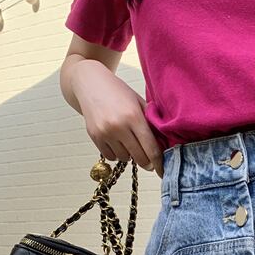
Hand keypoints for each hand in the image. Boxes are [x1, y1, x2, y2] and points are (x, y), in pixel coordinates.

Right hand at [71, 58, 163, 177]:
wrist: (90, 83)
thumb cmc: (118, 92)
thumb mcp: (139, 102)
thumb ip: (151, 123)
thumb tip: (164, 146)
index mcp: (134, 117)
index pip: (151, 149)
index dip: (159, 163)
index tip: (162, 171)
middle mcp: (118, 126)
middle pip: (140, 158)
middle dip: (147, 162)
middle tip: (149, 159)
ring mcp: (105, 133)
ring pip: (125, 158)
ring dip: (130, 155)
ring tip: (129, 141)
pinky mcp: (94, 137)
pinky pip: (111, 157)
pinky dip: (116, 154)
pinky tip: (117, 141)